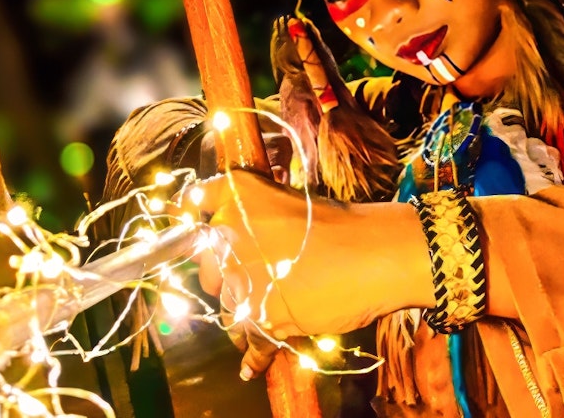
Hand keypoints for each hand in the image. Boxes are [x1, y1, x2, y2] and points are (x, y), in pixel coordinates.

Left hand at [192, 171, 433, 377]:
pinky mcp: (260, 317)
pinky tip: (250, 366)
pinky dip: (253, 355)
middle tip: (256, 278)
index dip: (189, 218)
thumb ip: (257, 218)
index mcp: (237, 197)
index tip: (191, 229)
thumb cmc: (342, 225)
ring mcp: (240, 279)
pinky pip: (249, 342)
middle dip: (225, 277)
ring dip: (245, 313)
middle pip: (207, 268)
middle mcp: (228, 235)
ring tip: (270, 314)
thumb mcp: (290, 204)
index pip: (193, 203)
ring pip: (229, 308)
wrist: (374, 253)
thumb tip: (239, 244)